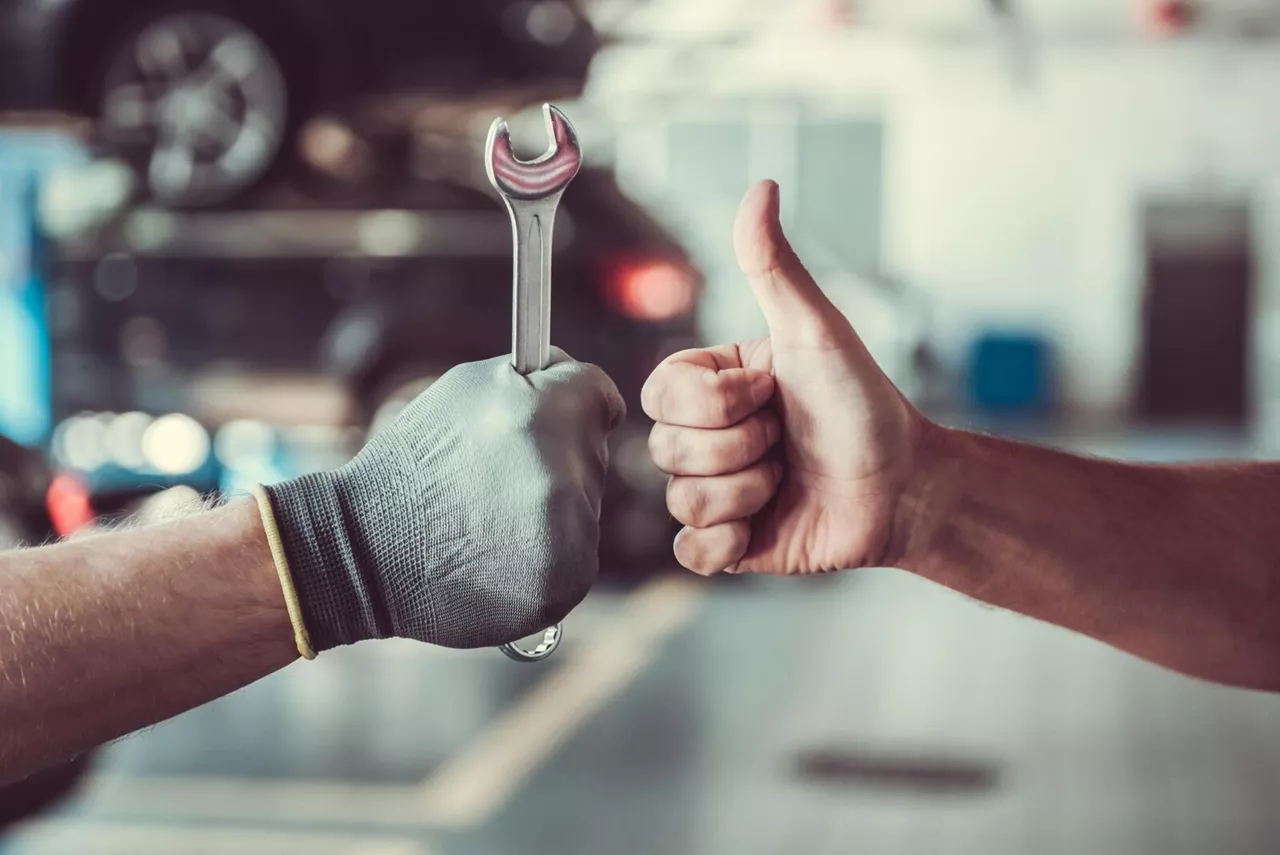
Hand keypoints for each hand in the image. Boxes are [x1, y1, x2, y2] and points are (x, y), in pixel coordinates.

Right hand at [264, 350, 624, 649]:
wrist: (365, 551)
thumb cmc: (414, 464)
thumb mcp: (465, 390)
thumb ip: (534, 378)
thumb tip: (580, 378)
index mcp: (543, 412)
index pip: (601, 394)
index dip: (577, 403)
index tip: (557, 419)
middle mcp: (563, 472)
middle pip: (594, 452)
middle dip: (558, 457)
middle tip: (496, 478)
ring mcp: (569, 533)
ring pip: (587, 506)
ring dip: (554, 508)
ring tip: (491, 518)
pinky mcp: (566, 580)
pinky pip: (578, 554)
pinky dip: (549, 555)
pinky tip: (499, 554)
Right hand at [642, 180, 924, 575]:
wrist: (904, 486)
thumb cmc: (864, 404)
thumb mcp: (815, 331)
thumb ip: (773, 267)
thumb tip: (760, 188)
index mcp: (713, 385)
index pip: (660, 392)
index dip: (714, 401)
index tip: (770, 392)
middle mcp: (706, 437)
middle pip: (665, 448)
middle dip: (740, 448)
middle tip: (786, 438)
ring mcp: (715, 491)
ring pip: (681, 500)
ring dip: (748, 491)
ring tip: (787, 477)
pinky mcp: (728, 543)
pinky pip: (690, 551)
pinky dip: (730, 541)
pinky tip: (766, 522)